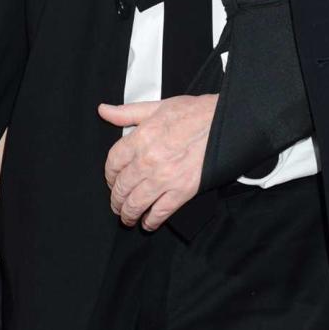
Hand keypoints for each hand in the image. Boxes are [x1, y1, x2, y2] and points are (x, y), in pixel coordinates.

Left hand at [100, 93, 216, 229]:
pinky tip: (148, 223)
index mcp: (141, 138)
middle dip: (116, 199)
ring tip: (127, 217)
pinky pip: (160, 212)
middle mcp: (148, 160)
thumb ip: (127, 112)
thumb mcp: (157, 106)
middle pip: (122, 187)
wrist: (224, 123)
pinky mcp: (182, 191)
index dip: (109, 175)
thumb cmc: (194, 113)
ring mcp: (165, 178)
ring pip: (136, 203)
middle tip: (116, 204)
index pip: (113, 162)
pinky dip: (151, 221)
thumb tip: (104, 110)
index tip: (111, 179)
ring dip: (128, 214)